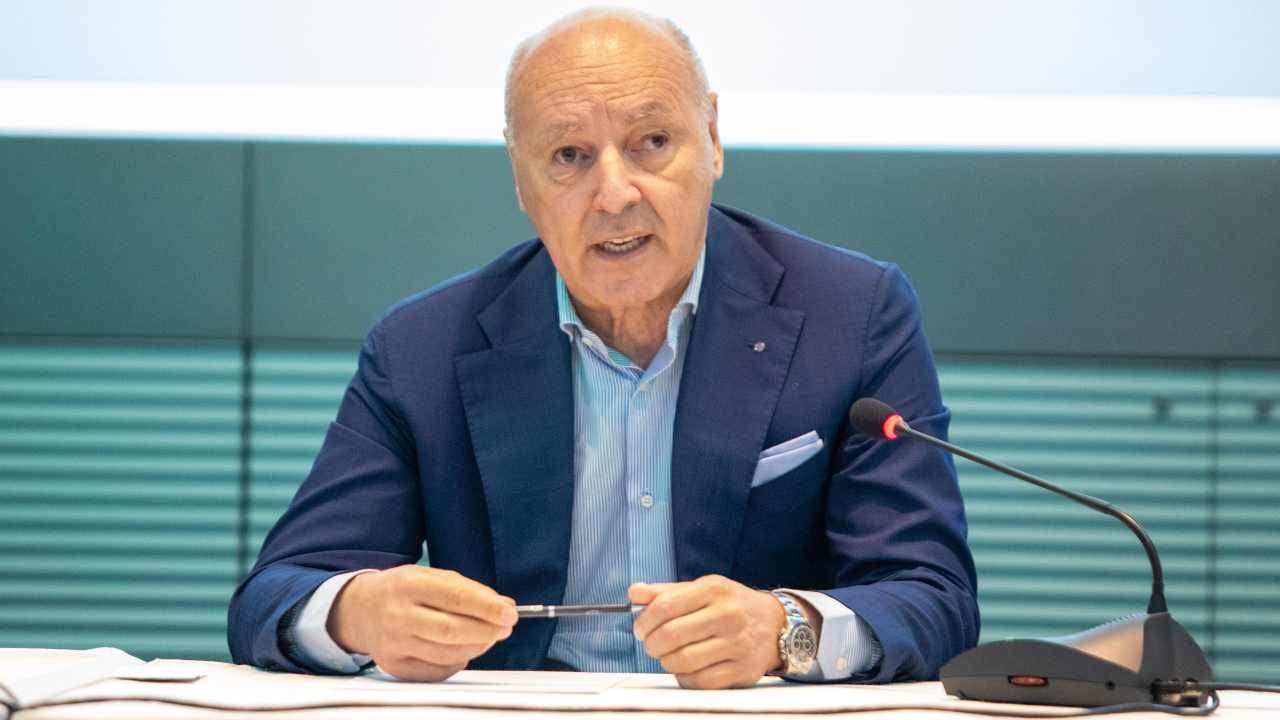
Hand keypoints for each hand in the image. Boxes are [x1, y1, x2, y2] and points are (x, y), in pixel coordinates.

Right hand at [328, 565, 516, 680]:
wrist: (359, 609)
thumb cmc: (402, 590)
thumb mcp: (430, 576)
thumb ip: (468, 589)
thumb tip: (505, 605)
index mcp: (409, 584)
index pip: (456, 597)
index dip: (487, 608)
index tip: (510, 614)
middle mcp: (398, 614)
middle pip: (452, 630)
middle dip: (486, 631)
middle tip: (505, 628)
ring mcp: (393, 643)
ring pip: (447, 653)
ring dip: (477, 647)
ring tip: (487, 637)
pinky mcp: (393, 665)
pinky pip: (437, 670)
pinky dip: (458, 661)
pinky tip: (462, 649)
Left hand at [629, 575, 787, 688]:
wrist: (774, 624)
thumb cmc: (729, 605)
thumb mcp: (702, 589)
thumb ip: (666, 592)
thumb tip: (633, 593)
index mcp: (714, 589)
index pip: (665, 606)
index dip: (644, 621)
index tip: (640, 629)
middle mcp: (727, 615)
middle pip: (670, 636)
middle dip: (652, 644)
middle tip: (651, 645)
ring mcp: (737, 644)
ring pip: (682, 661)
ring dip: (666, 662)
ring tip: (668, 656)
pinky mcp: (742, 670)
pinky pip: (699, 681)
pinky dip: (684, 677)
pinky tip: (686, 668)